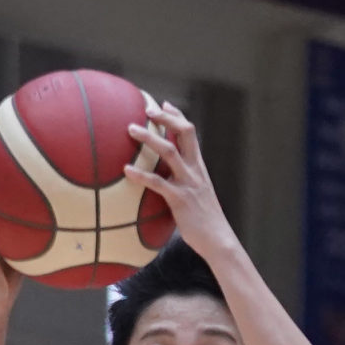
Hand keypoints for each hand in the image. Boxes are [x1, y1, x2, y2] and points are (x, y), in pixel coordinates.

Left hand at [123, 101, 237, 256]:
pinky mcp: (179, 199)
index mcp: (199, 167)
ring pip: (169, 152)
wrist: (218, 240)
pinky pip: (158, 183)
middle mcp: (195, 170)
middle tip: (147, 109)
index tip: (163, 104)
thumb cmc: (203, 221)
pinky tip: (126, 169)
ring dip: (149, 138)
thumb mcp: (196, 195)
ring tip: (131, 129)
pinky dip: (141, 174)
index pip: (190, 133)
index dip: (177, 116)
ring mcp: (188, 183)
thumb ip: (183, 182)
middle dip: (166, 118)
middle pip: (184, 133)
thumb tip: (165, 180)